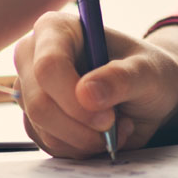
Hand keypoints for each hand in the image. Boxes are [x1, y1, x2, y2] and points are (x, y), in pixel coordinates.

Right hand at [12, 12, 177, 158]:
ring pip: (43, 129)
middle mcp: (33, 57)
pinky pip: (49, 145)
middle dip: (81, 127)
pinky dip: (80, 148)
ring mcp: (30, 90)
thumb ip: (121, 77)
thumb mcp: (148, 71)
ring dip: (85, 139)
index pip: (48, 66)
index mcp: (56, 30)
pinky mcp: (35, 119)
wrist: (147, 94)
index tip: (107, 118)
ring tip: (117, 125)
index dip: (74, 98)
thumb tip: (85, 93)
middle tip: (116, 127)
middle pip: (39, 103)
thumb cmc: (147, 72)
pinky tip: (101, 134)